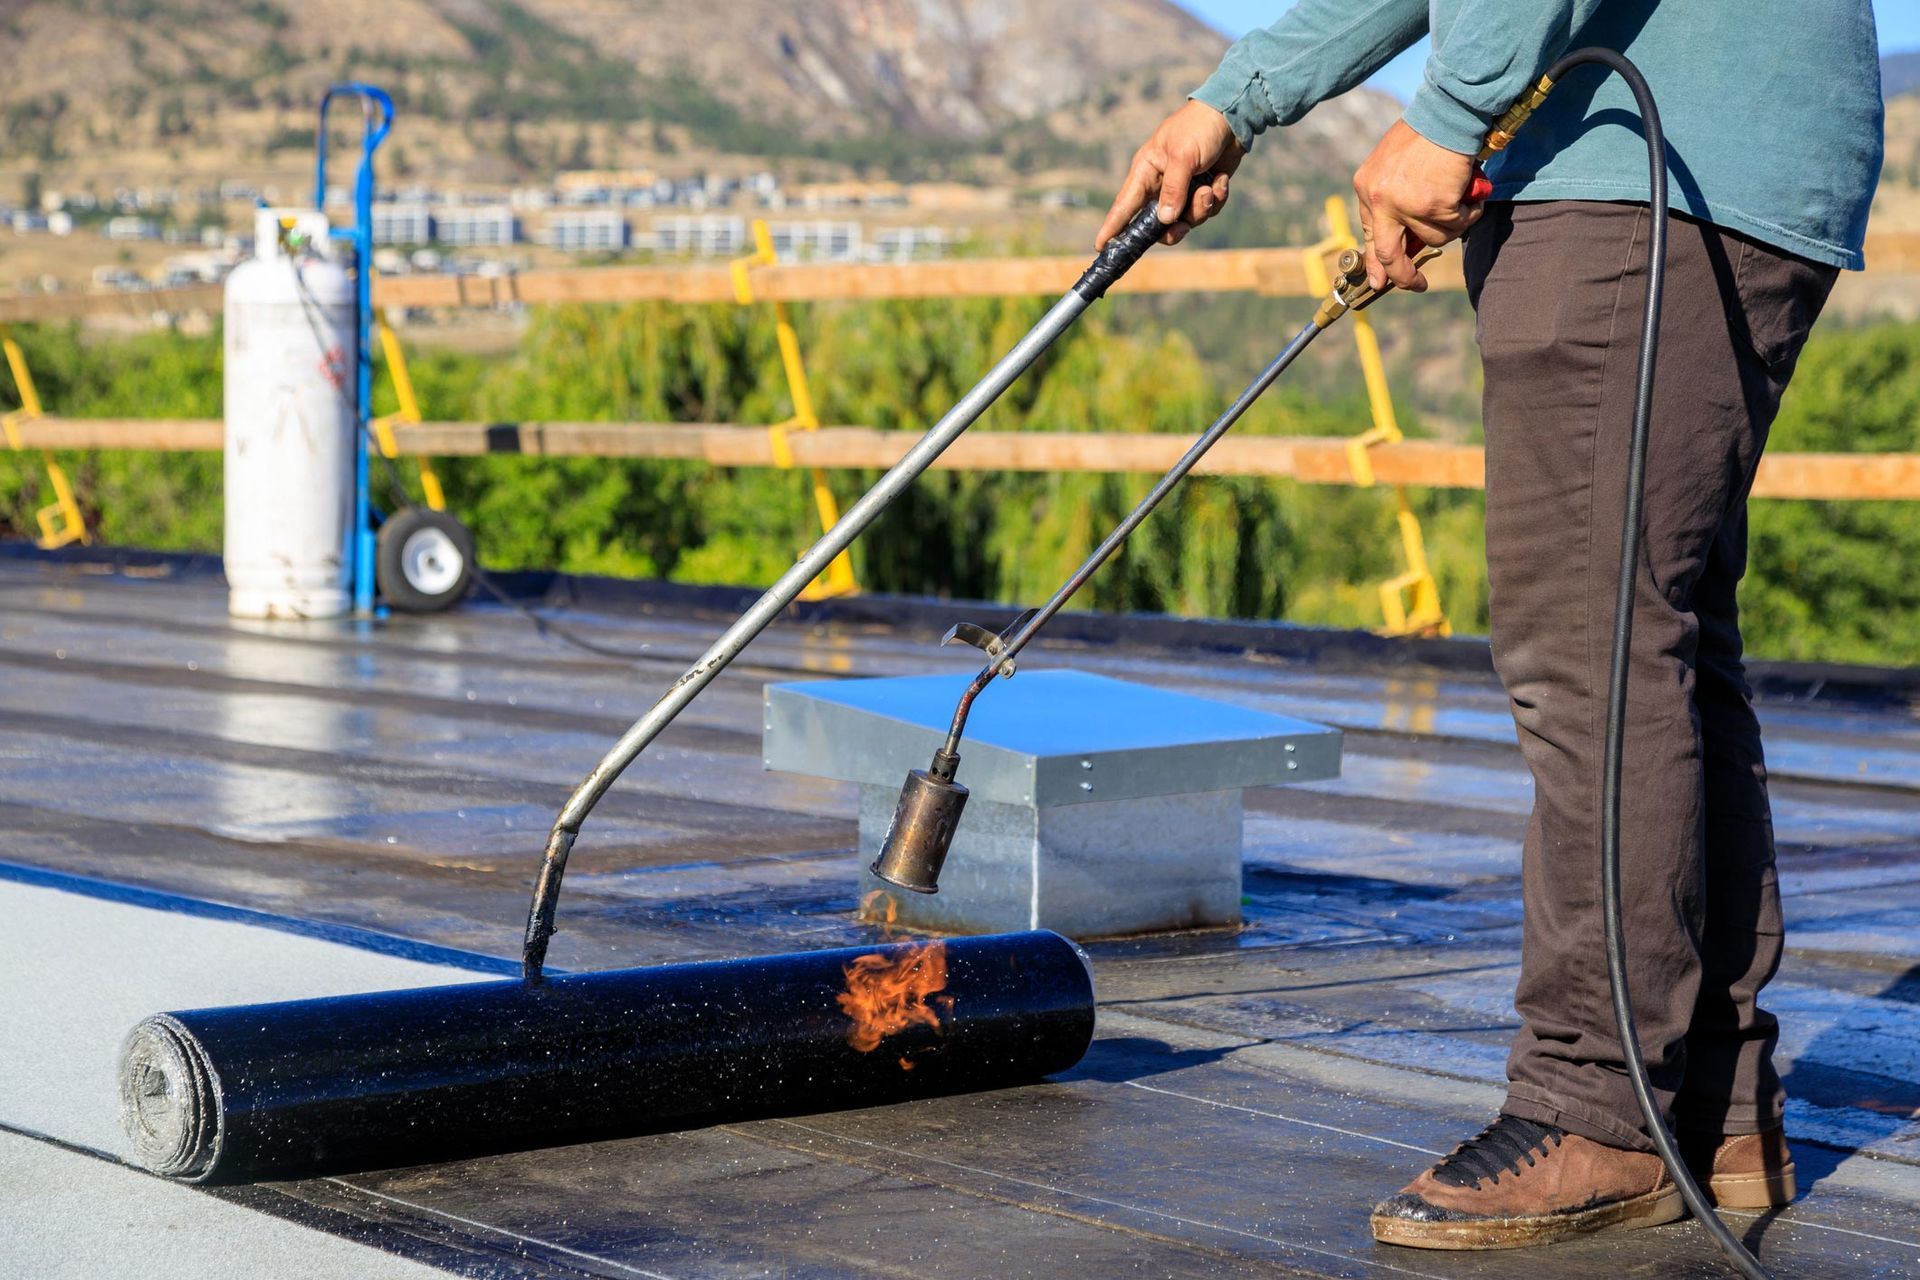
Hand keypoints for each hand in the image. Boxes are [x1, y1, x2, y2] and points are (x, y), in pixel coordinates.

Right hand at [1097, 100, 1245, 247]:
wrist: (1232, 116)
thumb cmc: (1199, 128)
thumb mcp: (1183, 157)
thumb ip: (1173, 190)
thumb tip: (1165, 221)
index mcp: (1146, 171)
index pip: (1124, 205)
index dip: (1112, 227)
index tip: (1100, 247)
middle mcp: (1161, 184)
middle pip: (1158, 224)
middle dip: (1174, 228)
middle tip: (1183, 227)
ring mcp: (1183, 189)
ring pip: (1186, 219)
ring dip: (1201, 208)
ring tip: (1210, 188)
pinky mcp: (1203, 189)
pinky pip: (1207, 210)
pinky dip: (1216, 198)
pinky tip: (1220, 180)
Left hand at [1352, 120, 1483, 291]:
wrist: (1448, 112)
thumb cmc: (1428, 131)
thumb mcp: (1395, 162)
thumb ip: (1394, 194)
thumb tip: (1404, 234)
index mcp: (1366, 187)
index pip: (1370, 233)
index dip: (1378, 260)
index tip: (1382, 279)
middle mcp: (1379, 199)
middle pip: (1388, 254)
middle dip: (1403, 276)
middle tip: (1417, 284)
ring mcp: (1404, 205)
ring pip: (1433, 238)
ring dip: (1453, 224)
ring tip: (1462, 199)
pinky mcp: (1433, 206)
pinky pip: (1456, 225)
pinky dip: (1469, 212)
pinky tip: (1470, 193)